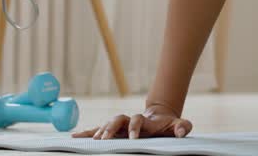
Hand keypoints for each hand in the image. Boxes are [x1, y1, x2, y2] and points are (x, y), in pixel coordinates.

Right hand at [71, 103, 192, 139]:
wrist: (159, 117)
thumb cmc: (167, 124)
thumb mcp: (177, 125)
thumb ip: (182, 126)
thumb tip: (182, 131)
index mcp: (143, 120)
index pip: (136, 120)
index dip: (135, 127)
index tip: (134, 138)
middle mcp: (129, 120)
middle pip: (116, 120)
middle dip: (110, 128)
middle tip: (104, 139)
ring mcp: (121, 124)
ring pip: (106, 124)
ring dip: (98, 131)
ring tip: (91, 141)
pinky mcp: (114, 130)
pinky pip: (98, 130)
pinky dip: (87, 133)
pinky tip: (75, 137)